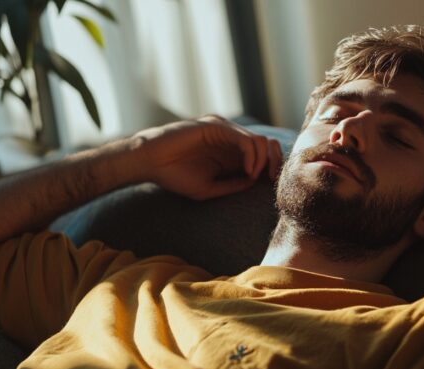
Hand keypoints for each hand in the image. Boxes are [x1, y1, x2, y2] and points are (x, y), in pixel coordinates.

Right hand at [131, 115, 283, 199]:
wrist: (150, 162)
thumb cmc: (174, 176)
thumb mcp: (210, 187)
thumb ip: (233, 184)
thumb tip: (255, 182)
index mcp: (231, 154)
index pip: (263, 155)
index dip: (272, 169)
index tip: (271, 185)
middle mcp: (230, 140)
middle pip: (268, 145)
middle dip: (274, 162)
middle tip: (270, 180)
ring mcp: (224, 131)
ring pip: (259, 141)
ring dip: (263, 160)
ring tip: (253, 176)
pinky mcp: (216, 126)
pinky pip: (244, 139)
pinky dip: (251, 155)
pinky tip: (248, 170)